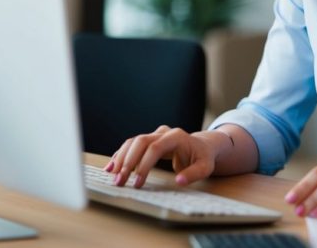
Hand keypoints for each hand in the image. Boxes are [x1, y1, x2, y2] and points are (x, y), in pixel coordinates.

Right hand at [106, 125, 225, 187]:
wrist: (202, 146)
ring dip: (120, 158)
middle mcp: (163, 132)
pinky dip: (121, 155)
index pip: (155, 148)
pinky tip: (112, 167)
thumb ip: (193, 174)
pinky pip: (131, 145)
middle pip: (140, 142)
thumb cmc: (203, 158)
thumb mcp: (205, 167)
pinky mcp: (149, 140)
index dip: (144, 164)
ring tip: (112, 175)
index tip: (137, 182)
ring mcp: (155, 135)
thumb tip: (179, 181)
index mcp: (176, 136)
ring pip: (132, 142)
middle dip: (128, 162)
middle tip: (120, 181)